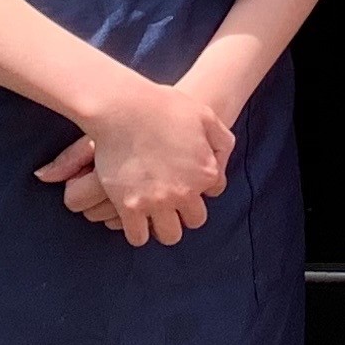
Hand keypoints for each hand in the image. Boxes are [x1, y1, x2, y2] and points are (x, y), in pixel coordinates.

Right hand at [38, 72, 233, 245]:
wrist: (123, 108)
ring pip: (170, 235)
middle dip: (186, 211)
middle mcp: (185, 192)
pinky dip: (137, 231)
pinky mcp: (129, 207)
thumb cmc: (163, 106)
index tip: (187, 177)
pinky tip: (133, 217)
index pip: (214, 191)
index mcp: (206, 171)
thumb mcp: (205, 116)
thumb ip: (221, 141)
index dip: (201, 184)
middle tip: (172, 199)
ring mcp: (157, 202)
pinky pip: (138, 237)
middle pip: (195, 220)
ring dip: (164, 226)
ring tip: (154, 213)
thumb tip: (219, 165)